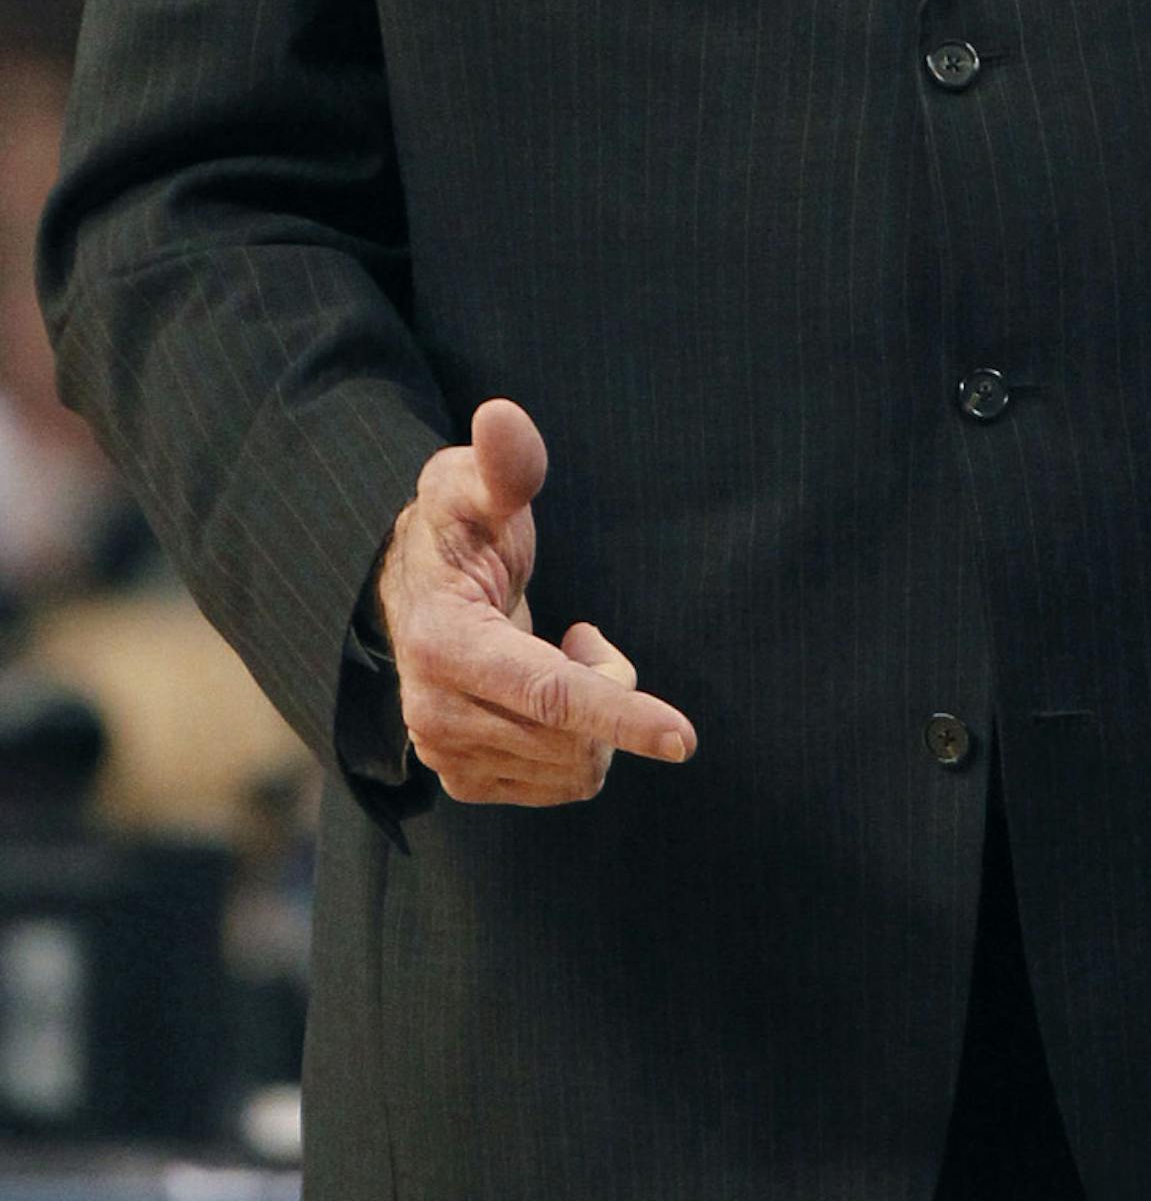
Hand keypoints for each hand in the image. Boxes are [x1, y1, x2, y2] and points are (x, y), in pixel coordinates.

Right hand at [374, 397, 696, 805]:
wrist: (416, 590)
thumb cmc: (460, 527)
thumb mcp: (475, 481)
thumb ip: (504, 460)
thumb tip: (502, 417)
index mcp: (444, 645)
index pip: (550, 695)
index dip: (622, 713)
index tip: (685, 739)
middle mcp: (436, 716)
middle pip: (574, 737)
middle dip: (611, 690)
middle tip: (584, 636)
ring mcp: (446, 756)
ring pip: (574, 768)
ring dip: (592, 718)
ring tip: (557, 657)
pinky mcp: (464, 780)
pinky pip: (561, 784)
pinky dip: (576, 743)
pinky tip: (544, 695)